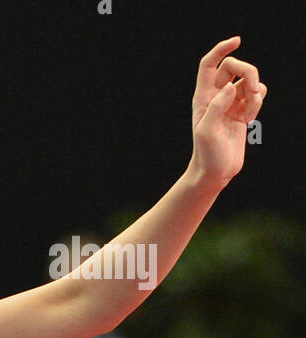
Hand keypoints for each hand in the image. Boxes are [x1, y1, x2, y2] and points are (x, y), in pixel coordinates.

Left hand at [189, 37, 266, 189]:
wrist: (215, 171)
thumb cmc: (207, 154)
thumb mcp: (207, 132)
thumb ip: (216, 107)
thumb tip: (230, 86)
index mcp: (202, 97)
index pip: (209, 64)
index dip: (221, 49)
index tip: (237, 41)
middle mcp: (215, 96)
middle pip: (235, 67)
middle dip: (249, 72)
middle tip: (252, 90)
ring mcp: (230, 103)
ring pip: (249, 80)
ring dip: (256, 90)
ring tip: (250, 112)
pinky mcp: (242, 111)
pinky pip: (256, 93)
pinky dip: (259, 100)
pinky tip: (251, 117)